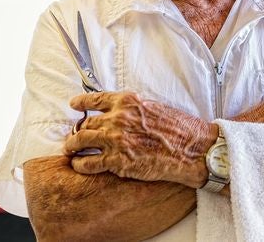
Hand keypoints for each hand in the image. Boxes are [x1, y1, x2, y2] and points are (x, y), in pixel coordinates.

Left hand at [63, 92, 214, 187]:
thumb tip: (122, 113)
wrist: (193, 149)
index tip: (74, 105)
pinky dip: (80, 164)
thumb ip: (134, 109)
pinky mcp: (117, 161)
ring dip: (72, 146)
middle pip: (85, 122)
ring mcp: (115, 140)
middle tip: (74, 135)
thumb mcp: (156, 107)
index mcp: (128, 101)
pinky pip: (88, 163)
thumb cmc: (181, 129)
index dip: (80, 102)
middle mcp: (118, 118)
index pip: (95, 99)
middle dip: (76, 129)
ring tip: (70, 150)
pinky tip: (80, 165)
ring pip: (80, 140)